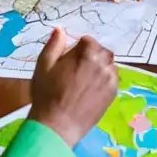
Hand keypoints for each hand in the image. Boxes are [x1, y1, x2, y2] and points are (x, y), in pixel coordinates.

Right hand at [30, 28, 117, 147]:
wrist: (56, 126)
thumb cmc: (47, 94)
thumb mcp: (44, 65)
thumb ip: (54, 44)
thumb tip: (60, 29)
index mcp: (88, 53)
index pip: (88, 41)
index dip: (77, 48)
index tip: (68, 59)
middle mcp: (104, 64)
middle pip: (100, 52)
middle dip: (90, 56)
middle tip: (75, 71)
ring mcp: (111, 80)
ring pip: (107, 66)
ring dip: (98, 68)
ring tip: (83, 81)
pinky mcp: (113, 94)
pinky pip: (111, 80)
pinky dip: (103, 81)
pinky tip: (90, 91)